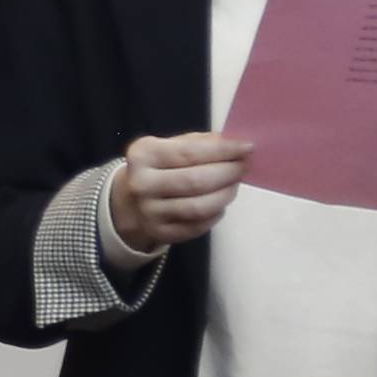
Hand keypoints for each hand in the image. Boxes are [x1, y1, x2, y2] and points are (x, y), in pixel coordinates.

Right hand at [106, 133, 249, 255]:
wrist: (130, 201)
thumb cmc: (159, 167)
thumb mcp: (171, 146)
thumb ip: (201, 143)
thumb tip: (235, 143)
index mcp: (143, 154)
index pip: (189, 152)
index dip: (222, 151)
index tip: (247, 147)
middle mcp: (142, 184)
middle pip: (195, 181)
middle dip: (227, 173)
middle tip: (244, 166)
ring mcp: (149, 212)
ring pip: (199, 207)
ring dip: (225, 194)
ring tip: (234, 184)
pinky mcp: (160, 233)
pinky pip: (198, 226)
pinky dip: (216, 213)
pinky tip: (220, 203)